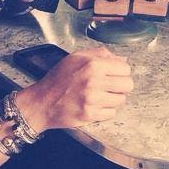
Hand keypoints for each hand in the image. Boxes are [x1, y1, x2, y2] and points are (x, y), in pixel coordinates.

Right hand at [16, 46, 133, 132]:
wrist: (41, 103)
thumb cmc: (57, 80)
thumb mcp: (76, 58)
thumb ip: (100, 54)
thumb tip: (122, 59)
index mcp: (92, 65)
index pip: (125, 68)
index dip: (121, 71)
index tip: (114, 74)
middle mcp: (94, 81)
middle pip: (128, 85)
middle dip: (121, 85)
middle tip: (111, 86)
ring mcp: (92, 100)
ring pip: (121, 100)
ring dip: (113, 98)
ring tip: (101, 95)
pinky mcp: (90, 115)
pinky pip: (112, 113)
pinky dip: (106, 110)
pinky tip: (96, 105)